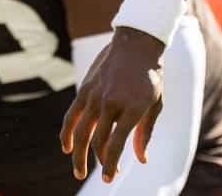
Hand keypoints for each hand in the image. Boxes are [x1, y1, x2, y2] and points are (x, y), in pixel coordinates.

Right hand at [60, 28, 166, 182]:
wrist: (137, 44)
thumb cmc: (151, 76)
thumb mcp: (156, 102)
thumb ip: (146, 131)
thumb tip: (141, 159)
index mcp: (133, 108)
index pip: (116, 144)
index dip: (111, 164)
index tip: (109, 178)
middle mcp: (112, 104)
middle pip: (98, 142)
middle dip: (100, 162)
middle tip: (102, 175)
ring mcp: (95, 97)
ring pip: (80, 134)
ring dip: (78, 155)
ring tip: (80, 171)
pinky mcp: (84, 91)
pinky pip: (70, 118)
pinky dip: (65, 135)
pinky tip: (66, 148)